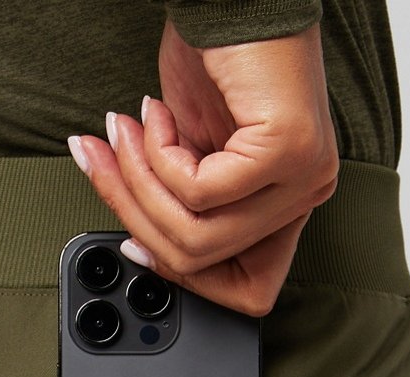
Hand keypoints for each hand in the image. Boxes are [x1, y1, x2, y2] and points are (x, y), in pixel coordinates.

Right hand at [67, 19, 339, 316]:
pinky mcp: (287, 151)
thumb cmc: (214, 56)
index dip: (176, 272)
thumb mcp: (191, 151)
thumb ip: (185, 206)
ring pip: (197, 235)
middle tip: (103, 163)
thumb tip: (143, 245)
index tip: (131, 240)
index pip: (243, 287)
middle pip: (203, 258)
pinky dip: (160, 156)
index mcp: (288, 204)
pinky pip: (199, 192)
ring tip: (123, 134)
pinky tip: (157, 113)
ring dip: (140, 185)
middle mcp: (306, 195)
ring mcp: (303, 177)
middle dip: (136, 214)